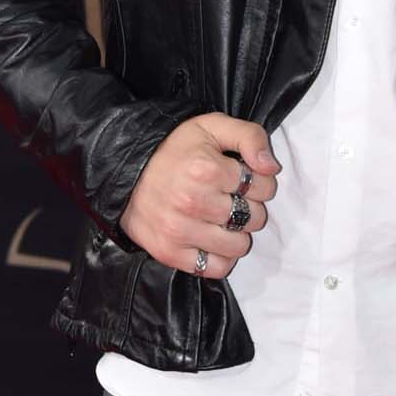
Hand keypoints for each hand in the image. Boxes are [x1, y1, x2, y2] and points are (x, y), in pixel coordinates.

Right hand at [122, 112, 280, 276]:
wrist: (123, 170)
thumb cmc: (172, 148)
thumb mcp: (211, 126)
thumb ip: (249, 136)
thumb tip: (272, 168)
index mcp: (207, 169)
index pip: (264, 187)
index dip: (261, 182)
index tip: (243, 179)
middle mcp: (194, 202)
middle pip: (255, 218)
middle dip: (250, 207)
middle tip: (230, 198)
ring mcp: (180, 231)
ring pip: (240, 245)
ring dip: (237, 233)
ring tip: (221, 218)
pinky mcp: (170, 253)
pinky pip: (216, 268)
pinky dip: (220, 257)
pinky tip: (212, 239)